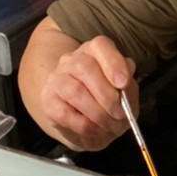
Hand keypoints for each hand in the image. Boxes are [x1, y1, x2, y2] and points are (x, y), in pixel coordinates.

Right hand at [39, 35, 137, 151]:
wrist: (84, 121)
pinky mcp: (48, 101)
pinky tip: (95, 130)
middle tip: (120, 114)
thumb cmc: (108, 103)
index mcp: (94, 52)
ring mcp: (56, 79)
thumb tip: (125, 84)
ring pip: (74, 91)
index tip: (123, 83)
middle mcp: (72, 60)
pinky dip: (84, 125)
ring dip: (97, 113)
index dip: (113, 63)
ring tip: (110, 125)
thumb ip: (128, 88)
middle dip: (106, 95)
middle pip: (85, 67)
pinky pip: (64, 113)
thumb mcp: (125, 94)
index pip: (100, 46)